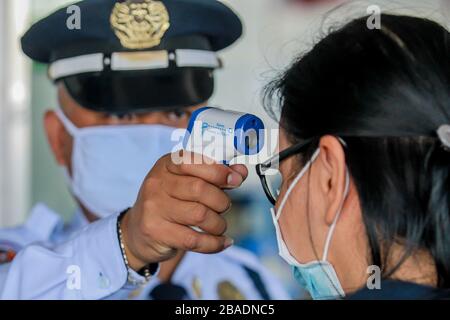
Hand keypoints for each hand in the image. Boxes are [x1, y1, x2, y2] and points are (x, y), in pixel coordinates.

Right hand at [120, 151, 247, 270]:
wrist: (137, 231)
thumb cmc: (170, 202)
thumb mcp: (186, 182)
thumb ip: (215, 175)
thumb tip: (241, 171)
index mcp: (166, 164)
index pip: (194, 161)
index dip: (219, 171)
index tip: (235, 180)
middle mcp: (157, 183)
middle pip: (200, 189)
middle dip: (221, 200)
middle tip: (224, 207)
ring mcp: (154, 208)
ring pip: (200, 215)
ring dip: (218, 223)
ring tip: (218, 225)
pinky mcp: (157, 232)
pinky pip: (194, 240)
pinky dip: (214, 243)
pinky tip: (222, 242)